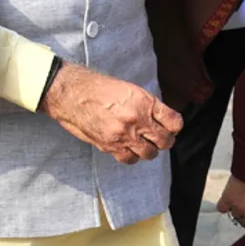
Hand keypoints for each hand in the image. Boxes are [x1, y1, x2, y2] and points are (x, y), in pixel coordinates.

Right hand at [40, 63, 182, 164]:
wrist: (70, 93)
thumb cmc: (96, 86)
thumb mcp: (127, 88)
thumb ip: (145, 105)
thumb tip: (160, 119)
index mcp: (143, 102)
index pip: (174, 122)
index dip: (174, 125)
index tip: (170, 126)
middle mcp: (137, 120)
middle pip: (165, 141)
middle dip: (164, 140)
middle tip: (159, 137)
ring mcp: (124, 135)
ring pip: (150, 154)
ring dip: (149, 149)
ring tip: (143, 143)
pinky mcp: (110, 146)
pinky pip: (130, 159)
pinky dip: (132, 155)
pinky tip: (128, 147)